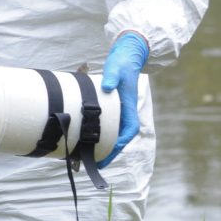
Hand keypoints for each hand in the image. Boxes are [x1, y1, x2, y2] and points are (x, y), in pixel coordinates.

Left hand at [99, 31, 148, 167]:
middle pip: (122, 137)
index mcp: (129, 105)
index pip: (129, 129)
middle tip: (98, 164)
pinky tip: (91, 141)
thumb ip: (111, 77)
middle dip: (112, 152)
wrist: (126, 56)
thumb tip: (106, 87)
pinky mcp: (114, 108)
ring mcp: (121, 110)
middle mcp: (127, 111)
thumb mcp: (115, 69)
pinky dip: (102, 136)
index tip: (111, 151)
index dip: (121, 142)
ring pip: (116, 134)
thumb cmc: (121, 63)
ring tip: (93, 159)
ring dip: (107, 147)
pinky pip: (110, 126)